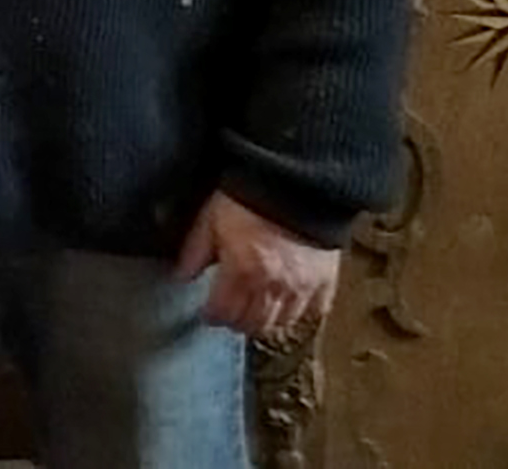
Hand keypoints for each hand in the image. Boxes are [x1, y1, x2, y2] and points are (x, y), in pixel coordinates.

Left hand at [175, 189, 339, 338]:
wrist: (295, 182)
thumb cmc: (246, 197)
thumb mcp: (210, 219)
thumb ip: (195, 251)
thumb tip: (181, 277)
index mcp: (242, 272)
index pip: (224, 312)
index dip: (212, 316)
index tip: (207, 313)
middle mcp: (273, 287)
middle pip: (252, 324)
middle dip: (236, 322)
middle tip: (228, 314)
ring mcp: (302, 288)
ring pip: (281, 325)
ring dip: (264, 323)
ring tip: (253, 312)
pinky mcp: (326, 282)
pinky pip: (313, 313)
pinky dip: (297, 315)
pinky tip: (286, 307)